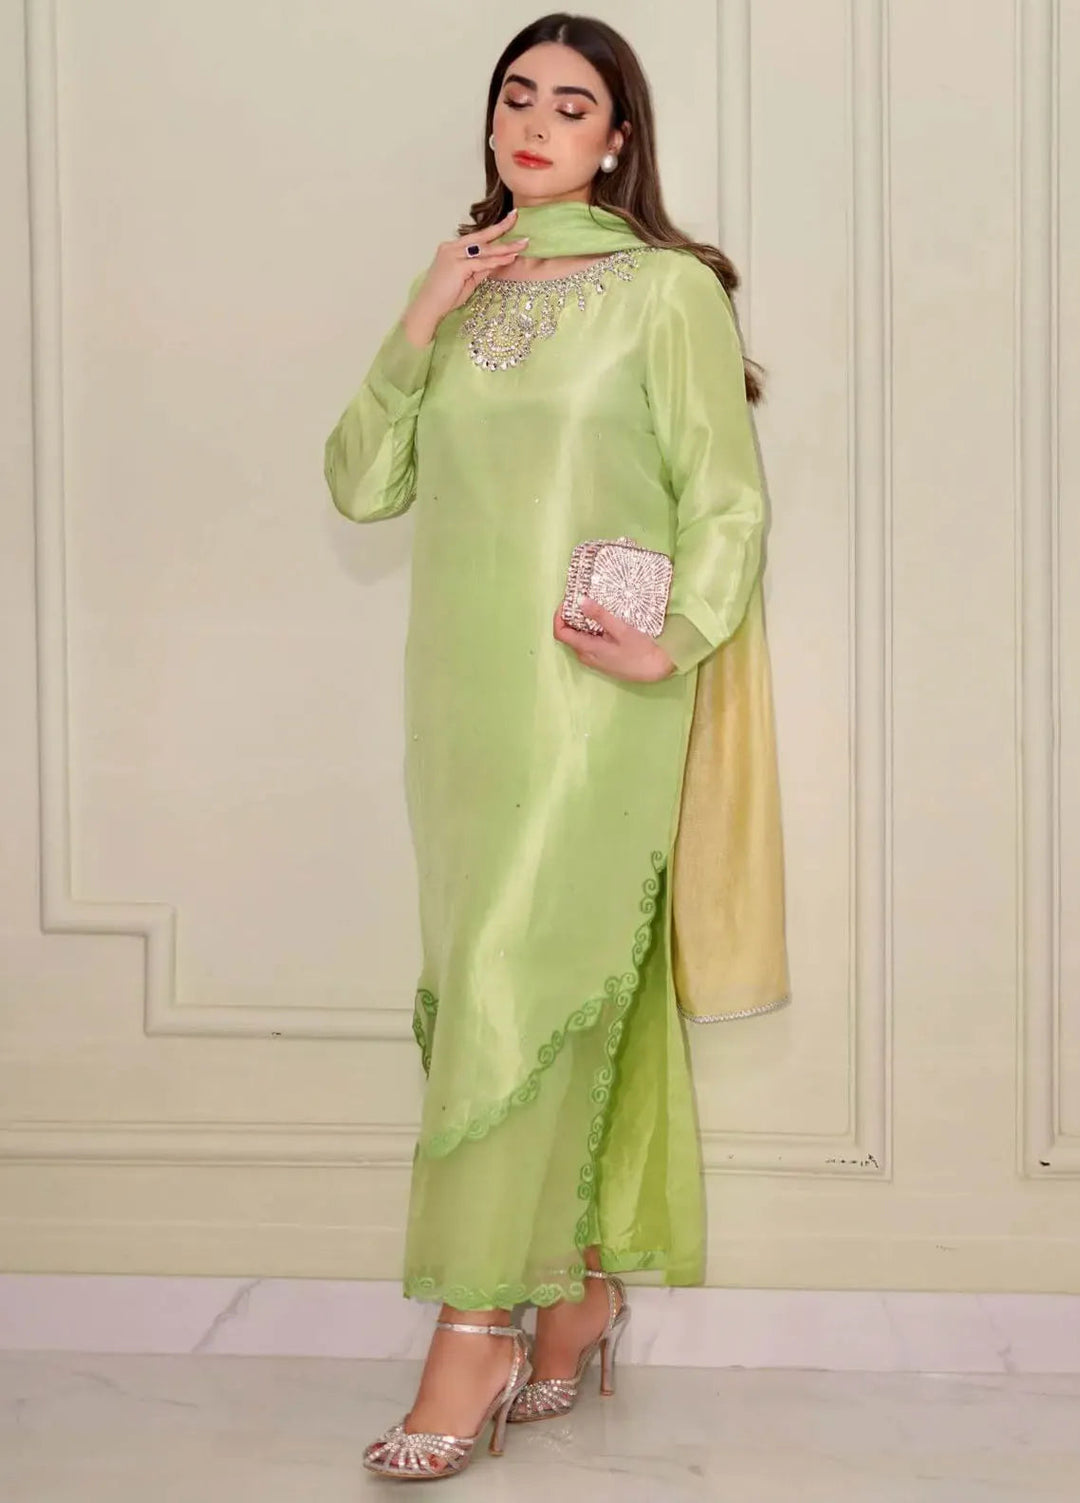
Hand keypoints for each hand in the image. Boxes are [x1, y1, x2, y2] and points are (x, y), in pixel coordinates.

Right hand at [403, 208, 529, 344]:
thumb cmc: (445, 297)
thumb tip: (497, 262)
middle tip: (516, 217)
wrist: (429, 307)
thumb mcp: (467, 280)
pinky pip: (481, 262)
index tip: (508, 220)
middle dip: (501, 227)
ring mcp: (453, 255)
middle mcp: (451, 247)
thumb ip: (480, 269)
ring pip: (484, 249)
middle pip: (481, 237)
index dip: (493, 230)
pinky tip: (509, 258)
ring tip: (522, 244)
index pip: (477, 238)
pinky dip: (496, 261)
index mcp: (452, 248)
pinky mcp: (457, 266)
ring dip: (504, 247)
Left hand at [552, 598, 676, 682]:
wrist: (657, 670)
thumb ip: (600, 616)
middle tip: (582, 599)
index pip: (560, 633)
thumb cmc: (641, 651)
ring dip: (581, 623)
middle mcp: (586, 656)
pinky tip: (603, 622)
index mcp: (587, 649)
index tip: (568, 601)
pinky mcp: (603, 660)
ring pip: (579, 639)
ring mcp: (594, 660)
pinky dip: (590, 630)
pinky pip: (589, 643)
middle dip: (571, 616)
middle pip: (568, 635)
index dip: (559, 616)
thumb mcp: (621, 630)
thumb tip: (579, 601)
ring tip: (593, 607)